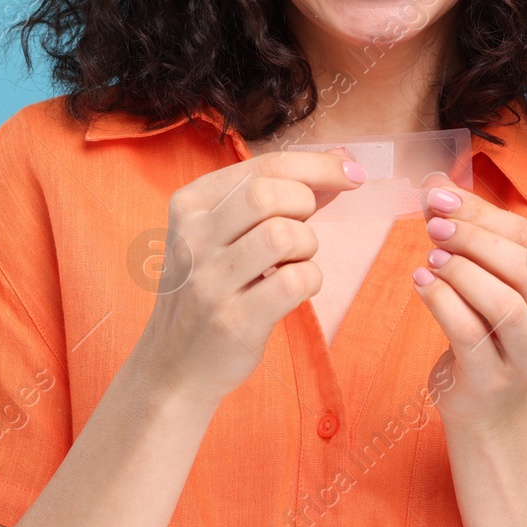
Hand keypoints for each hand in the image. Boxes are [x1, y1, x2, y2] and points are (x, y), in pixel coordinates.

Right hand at [133, 147, 365, 406]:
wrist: (174, 364)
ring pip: (283, 235)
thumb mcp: (225, 232)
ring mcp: (209, 281)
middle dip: (306, 206)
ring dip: (307, 247)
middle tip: (301, 231)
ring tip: (293, 263)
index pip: (263, 166)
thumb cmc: (213, 287)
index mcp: (190, 204)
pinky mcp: (233, 320)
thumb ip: (276, 194)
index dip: (318, 165)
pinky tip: (294, 289)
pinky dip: (310, 280)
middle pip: (270, 194)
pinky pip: (294, 282)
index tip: (352, 174)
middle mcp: (193, 237)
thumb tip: (341, 161)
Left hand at [409, 170, 526, 431]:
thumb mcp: (488, 272)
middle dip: (475, 239)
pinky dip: (442, 301)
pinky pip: (470, 333)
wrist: (485, 400)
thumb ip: (469, 226)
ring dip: (462, 272)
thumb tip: (435, 182)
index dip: (485, 214)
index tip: (441, 195)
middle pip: (525, 269)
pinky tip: (421, 281)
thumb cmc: (488, 323)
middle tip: (434, 224)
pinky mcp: (495, 379)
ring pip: (505, 304)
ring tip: (431, 256)